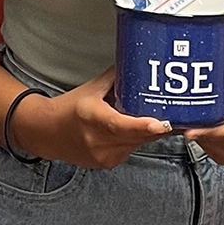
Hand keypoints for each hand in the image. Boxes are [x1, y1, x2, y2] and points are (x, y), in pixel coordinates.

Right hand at [11, 69, 170, 168]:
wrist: (47, 133)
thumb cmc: (67, 109)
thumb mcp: (91, 88)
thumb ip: (115, 77)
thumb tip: (136, 61)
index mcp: (92, 117)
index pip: (120, 124)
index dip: (143, 125)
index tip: (161, 123)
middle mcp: (97, 140)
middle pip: (136, 136)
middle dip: (158, 127)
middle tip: (177, 114)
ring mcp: (103, 155)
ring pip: (137, 144)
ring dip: (148, 133)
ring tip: (157, 118)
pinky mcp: (107, 163)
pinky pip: (131, 149)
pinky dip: (136, 139)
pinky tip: (137, 129)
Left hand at [186, 69, 223, 165]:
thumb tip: (221, 63)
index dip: (208, 132)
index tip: (190, 130)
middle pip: (212, 138)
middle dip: (198, 124)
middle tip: (189, 109)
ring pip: (205, 143)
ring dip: (199, 129)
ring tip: (205, 114)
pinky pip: (205, 147)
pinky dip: (202, 135)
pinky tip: (208, 124)